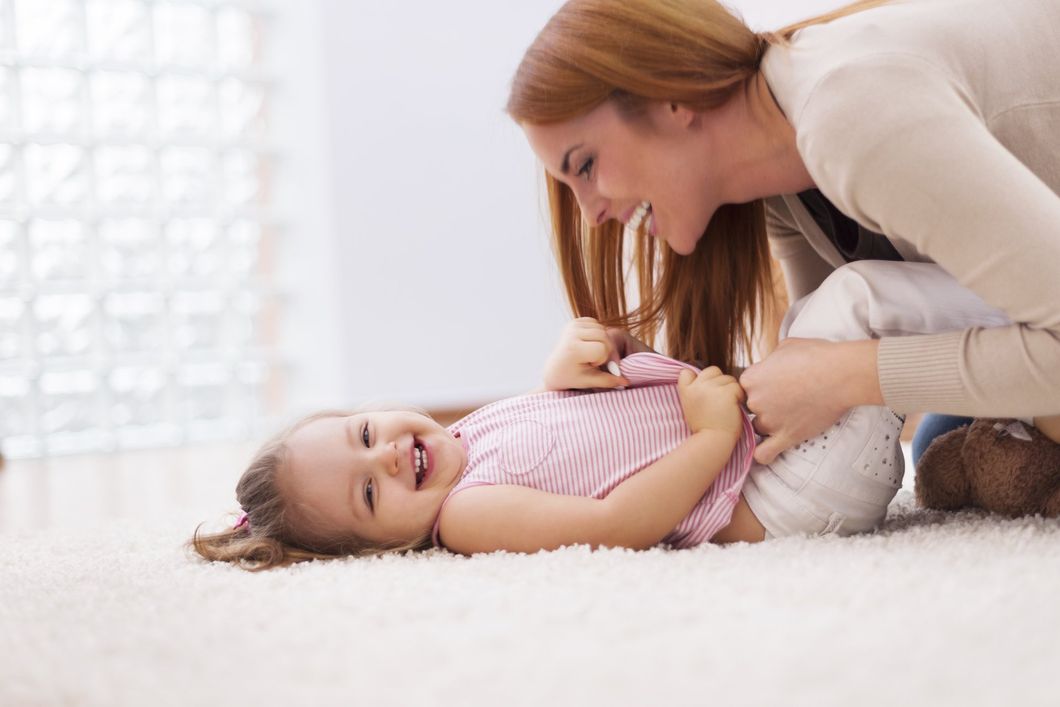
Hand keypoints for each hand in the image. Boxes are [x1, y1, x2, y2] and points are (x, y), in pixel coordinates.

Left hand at [543, 317, 636, 390]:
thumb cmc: (570, 377)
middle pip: (604, 336)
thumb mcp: (589, 381)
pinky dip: (598, 336)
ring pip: (602, 329)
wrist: (554, 369)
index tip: (591, 365)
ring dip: (602, 343)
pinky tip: (589, 345)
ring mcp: (572, 324)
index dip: (602, 358)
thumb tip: (626, 381)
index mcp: (573, 347)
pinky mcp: (575, 321)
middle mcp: (571, 332)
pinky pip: (597, 325)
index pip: (602, 348)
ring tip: (590, 354)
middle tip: (593, 360)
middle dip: (605, 350)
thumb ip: (608, 380)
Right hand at [677, 367, 745, 440]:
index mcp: (685, 390)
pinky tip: (735, 408)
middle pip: (713, 370)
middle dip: (719, 382)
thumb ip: (696, 391)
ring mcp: (711, 388)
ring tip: (727, 406)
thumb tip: (710, 379)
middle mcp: (697, 386)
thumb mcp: (691, 407)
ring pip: (728, 378)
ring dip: (731, 390)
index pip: (687, 372)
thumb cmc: (704, 427)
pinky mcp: (727, 393)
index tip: (704, 391)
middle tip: (719, 401)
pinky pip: (738, 387)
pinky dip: (739, 397)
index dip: (698, 378)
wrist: (712, 441)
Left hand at [739, 338, 881, 463]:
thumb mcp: (785, 347)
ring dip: (769, 425)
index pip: (743, 388)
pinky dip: (763, 454)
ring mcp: (770, 421)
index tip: (772, 386)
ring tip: (788, 417)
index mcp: (751, 379)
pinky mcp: (787, 436)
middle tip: (785, 399)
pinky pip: (764, 453)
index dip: (758, 387)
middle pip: (750, 409)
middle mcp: (755, 401)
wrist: (840, 374)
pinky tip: (766, 451)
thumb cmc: (816, 356)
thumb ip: (770, 359)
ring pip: (758, 428)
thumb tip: (770, 364)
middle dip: (764, 405)